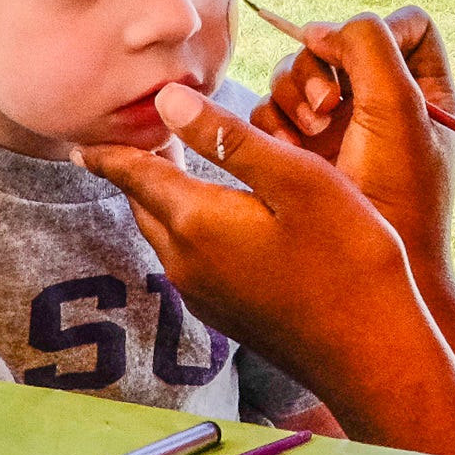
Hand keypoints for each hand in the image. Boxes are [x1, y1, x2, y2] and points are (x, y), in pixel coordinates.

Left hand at [75, 84, 432, 402]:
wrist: (373, 354)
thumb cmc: (346, 258)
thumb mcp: (295, 178)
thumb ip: (228, 137)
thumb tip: (165, 100)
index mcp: (196, 222)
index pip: (133, 174)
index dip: (109, 150)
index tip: (82, 137)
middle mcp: (186, 262)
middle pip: (145, 204)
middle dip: (136, 170)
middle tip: (136, 137)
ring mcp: (205, 295)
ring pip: (166, 234)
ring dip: (164, 199)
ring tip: (174, 165)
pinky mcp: (227, 314)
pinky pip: (189, 259)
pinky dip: (188, 227)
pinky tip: (218, 217)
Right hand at [256, 9, 454, 270]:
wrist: (366, 267)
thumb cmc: (397, 193)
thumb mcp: (397, 107)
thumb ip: (367, 47)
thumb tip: (320, 31)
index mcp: (426, 91)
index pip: (407, 25)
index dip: (378, 32)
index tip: (356, 61)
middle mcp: (382, 102)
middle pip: (337, 43)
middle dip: (322, 68)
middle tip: (325, 108)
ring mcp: (338, 124)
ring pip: (298, 72)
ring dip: (295, 94)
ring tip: (308, 133)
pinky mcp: (300, 148)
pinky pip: (272, 108)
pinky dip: (275, 122)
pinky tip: (288, 152)